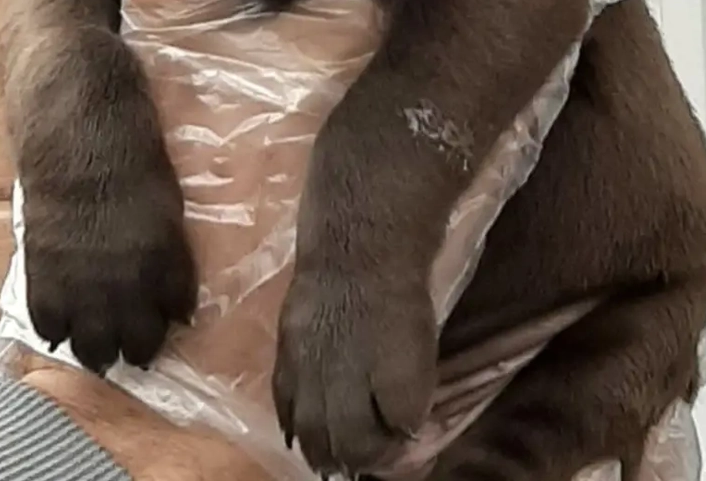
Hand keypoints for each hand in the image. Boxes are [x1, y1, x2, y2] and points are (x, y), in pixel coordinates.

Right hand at [23, 144, 196, 373]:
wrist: (77, 135)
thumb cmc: (132, 151)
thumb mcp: (167, 202)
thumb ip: (168, 248)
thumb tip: (170, 283)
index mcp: (168, 259)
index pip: (178, 312)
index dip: (173, 323)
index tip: (170, 327)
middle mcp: (129, 284)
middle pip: (137, 342)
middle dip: (138, 349)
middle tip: (135, 349)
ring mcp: (84, 285)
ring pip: (92, 346)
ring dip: (97, 350)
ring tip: (99, 352)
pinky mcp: (44, 277)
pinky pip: (48, 324)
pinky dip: (55, 329)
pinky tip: (61, 330)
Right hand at [273, 267, 436, 476]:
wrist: (358, 246)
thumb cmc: (399, 295)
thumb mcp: (422, 347)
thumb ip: (410, 392)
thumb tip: (403, 430)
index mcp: (398, 374)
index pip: (395, 431)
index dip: (394, 447)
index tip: (396, 445)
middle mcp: (352, 376)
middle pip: (349, 439)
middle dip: (355, 458)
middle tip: (358, 465)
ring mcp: (314, 363)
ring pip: (314, 427)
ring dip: (320, 450)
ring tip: (327, 461)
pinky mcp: (287, 349)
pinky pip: (284, 400)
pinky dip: (290, 424)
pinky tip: (295, 435)